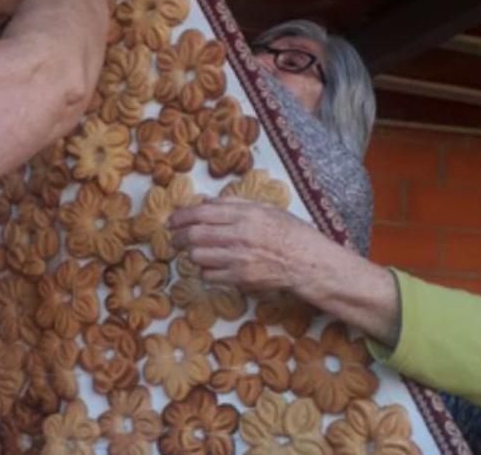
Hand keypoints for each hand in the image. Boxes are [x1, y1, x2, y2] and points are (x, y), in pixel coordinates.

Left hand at [169, 197, 337, 292]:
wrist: (308, 262)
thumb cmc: (290, 233)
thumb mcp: (265, 209)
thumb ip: (234, 204)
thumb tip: (206, 202)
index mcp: (245, 214)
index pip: (202, 213)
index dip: (181, 217)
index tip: (172, 220)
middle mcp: (240, 235)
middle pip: (195, 235)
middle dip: (179, 237)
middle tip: (175, 238)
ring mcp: (239, 258)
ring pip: (198, 256)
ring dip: (191, 254)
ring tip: (193, 252)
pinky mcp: (241, 278)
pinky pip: (209, 275)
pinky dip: (205, 271)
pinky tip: (210, 266)